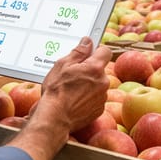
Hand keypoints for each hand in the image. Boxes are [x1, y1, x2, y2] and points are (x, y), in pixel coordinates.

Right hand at [6, 37, 111, 159]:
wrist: (55, 118)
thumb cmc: (56, 90)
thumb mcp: (62, 65)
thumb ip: (78, 52)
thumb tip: (88, 41)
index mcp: (95, 68)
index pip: (105, 51)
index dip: (96, 50)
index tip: (88, 53)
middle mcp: (103, 82)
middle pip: (100, 69)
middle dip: (90, 69)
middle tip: (73, 74)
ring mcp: (102, 97)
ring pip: (98, 84)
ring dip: (89, 84)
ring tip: (72, 90)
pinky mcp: (99, 109)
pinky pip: (96, 98)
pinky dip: (88, 98)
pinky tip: (75, 100)